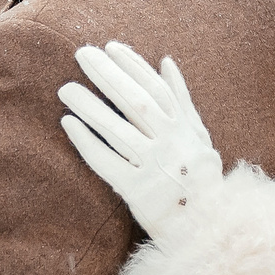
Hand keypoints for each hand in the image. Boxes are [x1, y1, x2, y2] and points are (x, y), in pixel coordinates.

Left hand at [57, 43, 222, 239]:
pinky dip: (87, 142)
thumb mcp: (199, 134)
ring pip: (117, 131)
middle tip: (82, 54)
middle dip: (107, 76)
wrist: (208, 227)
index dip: (133, 66)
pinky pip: (106, 163)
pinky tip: (68, 123)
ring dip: (90, 107)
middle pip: (134, 103)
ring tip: (66, 89)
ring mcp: (153, 168)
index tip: (111, 47)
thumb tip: (165, 61)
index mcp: (184, 128)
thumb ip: (182, 98)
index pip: (156, 89)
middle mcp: (170, 144)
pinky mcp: (136, 192)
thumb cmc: (201, 177)